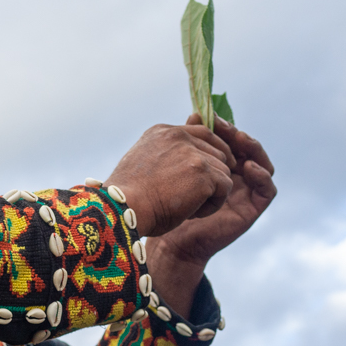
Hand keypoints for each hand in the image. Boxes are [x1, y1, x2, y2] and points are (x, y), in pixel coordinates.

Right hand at [104, 123, 236, 236]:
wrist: (121, 209)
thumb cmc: (126, 198)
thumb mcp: (143, 167)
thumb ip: (164, 157)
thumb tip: (182, 168)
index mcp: (162, 132)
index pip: (201, 133)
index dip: (210, 153)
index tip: (209, 172)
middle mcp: (179, 137)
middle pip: (217, 152)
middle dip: (212, 176)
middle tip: (194, 198)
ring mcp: (193, 153)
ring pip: (222, 172)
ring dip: (211, 193)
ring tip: (188, 208)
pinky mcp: (203, 173)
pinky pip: (224, 188)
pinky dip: (213, 204)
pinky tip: (193, 213)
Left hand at [149, 114, 275, 266]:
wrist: (171, 240)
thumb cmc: (171, 205)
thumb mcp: (181, 168)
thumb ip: (191, 144)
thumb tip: (196, 114)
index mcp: (220, 166)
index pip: (229, 141)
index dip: (224, 128)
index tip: (212, 119)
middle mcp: (236, 177)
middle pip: (246, 149)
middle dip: (236, 135)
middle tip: (225, 127)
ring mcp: (246, 192)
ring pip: (261, 163)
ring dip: (253, 149)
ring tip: (240, 140)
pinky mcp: (253, 209)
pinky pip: (268, 189)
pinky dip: (262, 175)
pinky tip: (247, 167)